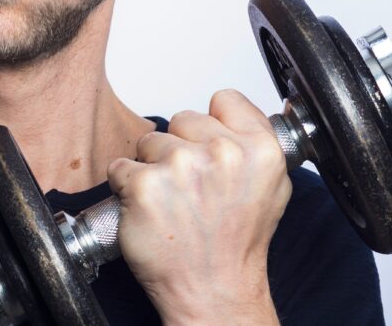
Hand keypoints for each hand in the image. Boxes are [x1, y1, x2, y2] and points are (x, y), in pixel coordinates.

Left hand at [107, 90, 291, 324]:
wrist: (213, 291)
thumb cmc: (235, 245)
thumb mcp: (271, 187)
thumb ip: (253, 143)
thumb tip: (229, 112)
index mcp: (260, 150)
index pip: (225, 99)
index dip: (212, 124)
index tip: (210, 148)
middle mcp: (223, 154)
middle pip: (181, 118)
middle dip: (180, 148)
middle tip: (192, 189)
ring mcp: (181, 168)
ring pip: (148, 142)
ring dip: (152, 168)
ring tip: (173, 203)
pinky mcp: (144, 186)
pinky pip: (120, 167)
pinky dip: (126, 187)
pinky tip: (150, 211)